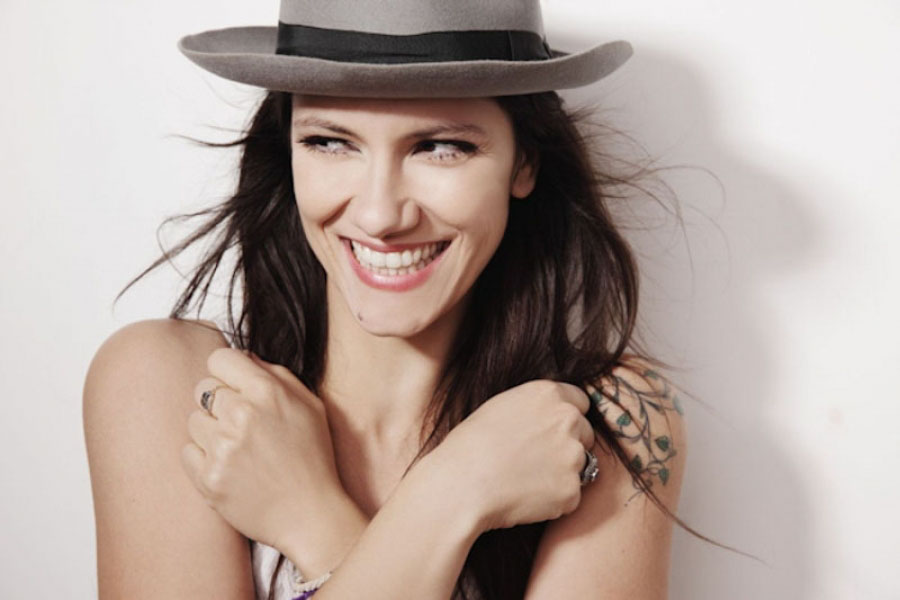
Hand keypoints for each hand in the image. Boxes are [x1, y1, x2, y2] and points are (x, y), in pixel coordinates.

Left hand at [180, 348, 342, 551]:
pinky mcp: (208, 478)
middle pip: (203, 388)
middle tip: (240, 422)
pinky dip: (203, 458)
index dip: (227, 371)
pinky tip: (229, 467)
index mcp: (267, 392)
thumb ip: (277, 375)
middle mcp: (241, 416)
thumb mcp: (310, 405)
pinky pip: (187, 451)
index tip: (235, 385)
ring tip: (237, 448)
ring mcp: (222, 448)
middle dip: (219, 401)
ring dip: (211, 430)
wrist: (310, 515)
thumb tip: (245, 359)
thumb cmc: (313, 458)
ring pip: (193, 420)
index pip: (219, 358)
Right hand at [429, 380, 595, 531]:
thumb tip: (551, 417)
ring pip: (580, 466)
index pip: (580, 402)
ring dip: (562, 473)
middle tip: (536, 460)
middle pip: (585, 434)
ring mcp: (573, 456)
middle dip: (568, 445)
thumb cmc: (471, 445)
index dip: (566, 418)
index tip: (552, 432)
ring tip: (525, 480)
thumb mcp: (502, 407)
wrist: (461, 484)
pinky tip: (526, 497)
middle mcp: (568, 420)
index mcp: (549, 394)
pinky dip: (554, 500)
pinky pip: (570, 496)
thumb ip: (536, 407)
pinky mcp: (572, 490)